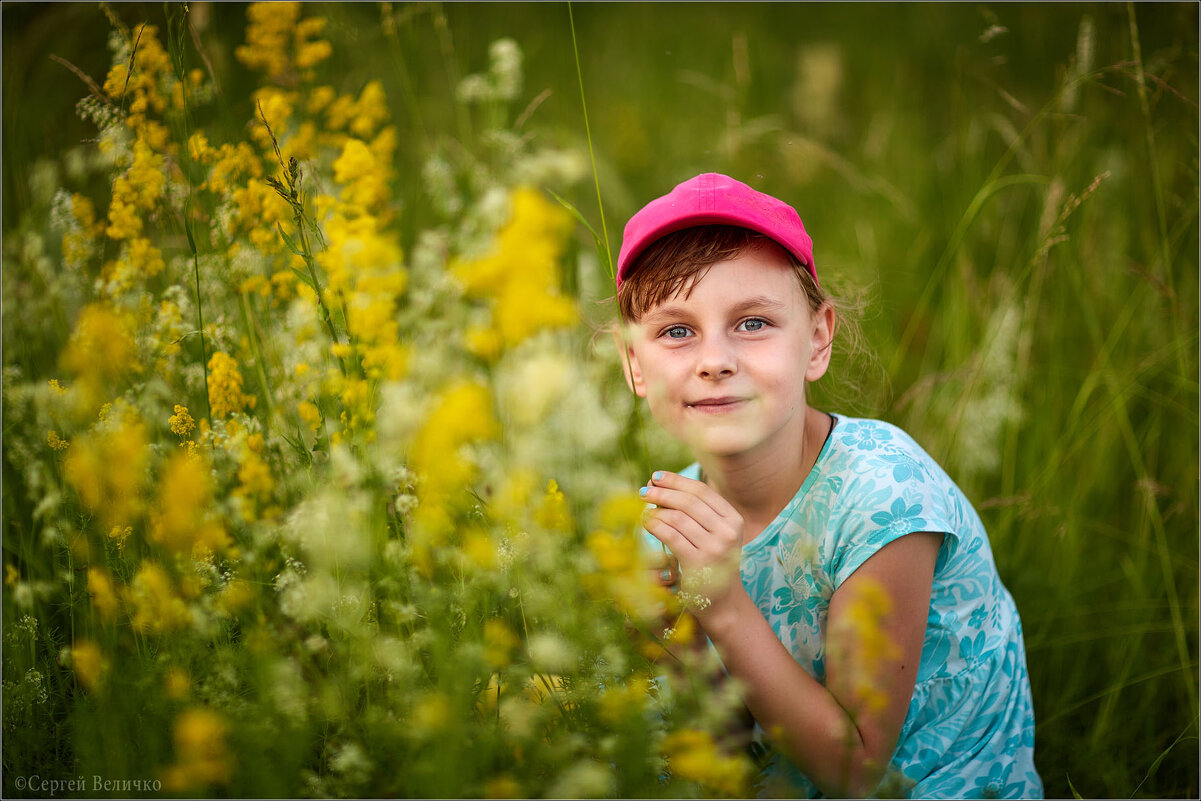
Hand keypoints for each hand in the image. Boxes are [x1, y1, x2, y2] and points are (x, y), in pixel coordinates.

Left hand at [640, 471, 745, 615]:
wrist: (723, 603)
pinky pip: (670, 535)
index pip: (702, 491)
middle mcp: (727, 532)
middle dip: (663, 492)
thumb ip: (697, 513)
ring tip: (644, 510)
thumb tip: (660, 486)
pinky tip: (646, 523)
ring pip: (677, 518)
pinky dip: (654, 525)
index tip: (656, 476)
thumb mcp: (716, 535)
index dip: (677, 481)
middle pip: (688, 501)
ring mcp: (714, 548)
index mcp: (734, 520)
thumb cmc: (713, 564)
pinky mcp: (698, 563)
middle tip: (643, 490)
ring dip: (656, 510)